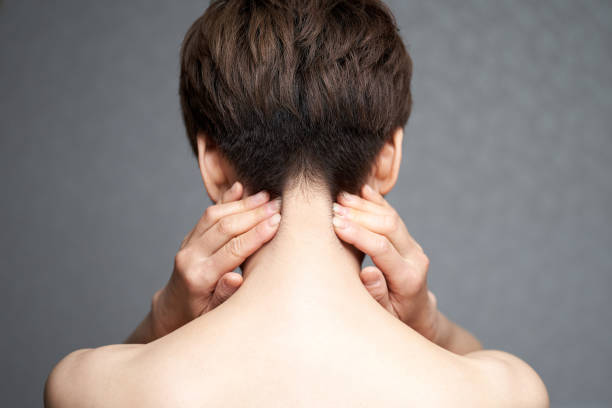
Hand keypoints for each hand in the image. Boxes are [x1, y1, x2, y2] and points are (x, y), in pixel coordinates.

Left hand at [149, 181, 281, 338]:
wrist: (172, 310)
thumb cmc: (199, 316)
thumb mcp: (213, 315)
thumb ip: (224, 296)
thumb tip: (236, 279)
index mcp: (199, 278)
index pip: (232, 250)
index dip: (257, 234)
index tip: (278, 221)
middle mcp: (190, 258)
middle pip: (224, 227)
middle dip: (253, 214)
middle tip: (278, 204)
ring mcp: (187, 245)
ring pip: (214, 215)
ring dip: (242, 204)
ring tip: (266, 196)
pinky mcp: (189, 238)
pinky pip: (207, 215)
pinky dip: (226, 201)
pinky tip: (241, 189)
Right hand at [332, 184, 438, 341]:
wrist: (417, 316)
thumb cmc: (394, 320)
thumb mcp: (383, 316)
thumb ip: (376, 294)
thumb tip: (368, 272)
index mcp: (408, 279)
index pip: (382, 248)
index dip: (357, 233)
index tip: (334, 223)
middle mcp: (415, 259)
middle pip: (389, 226)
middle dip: (358, 214)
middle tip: (331, 207)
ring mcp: (413, 247)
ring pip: (391, 217)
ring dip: (364, 205)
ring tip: (338, 197)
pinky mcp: (408, 240)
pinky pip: (393, 215)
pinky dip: (376, 201)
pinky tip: (360, 190)